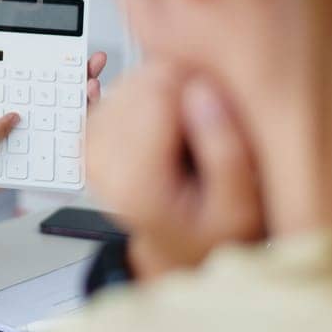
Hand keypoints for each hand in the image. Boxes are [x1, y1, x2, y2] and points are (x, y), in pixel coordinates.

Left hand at [0, 35, 107, 218]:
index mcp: (10, 93)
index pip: (40, 71)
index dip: (60, 58)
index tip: (73, 47)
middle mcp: (29, 111)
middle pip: (64, 89)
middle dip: (84, 73)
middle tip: (92, 63)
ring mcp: (36, 133)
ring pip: (70, 114)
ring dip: (87, 100)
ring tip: (90, 86)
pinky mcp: (39, 156)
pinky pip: (66, 146)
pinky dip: (80, 133)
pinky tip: (82, 120)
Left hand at [86, 62, 264, 278]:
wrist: (182, 249)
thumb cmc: (213, 232)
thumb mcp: (240, 206)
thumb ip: (226, 151)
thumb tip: (202, 91)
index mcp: (135, 183)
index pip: (157, 96)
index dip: (195, 81)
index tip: (221, 92)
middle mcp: (102, 165)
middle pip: (138, 85)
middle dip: (178, 84)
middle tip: (212, 106)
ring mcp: (92, 150)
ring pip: (127, 83)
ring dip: (163, 87)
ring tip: (194, 118)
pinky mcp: (93, 139)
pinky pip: (113, 91)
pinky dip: (142, 89)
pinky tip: (168, 105)